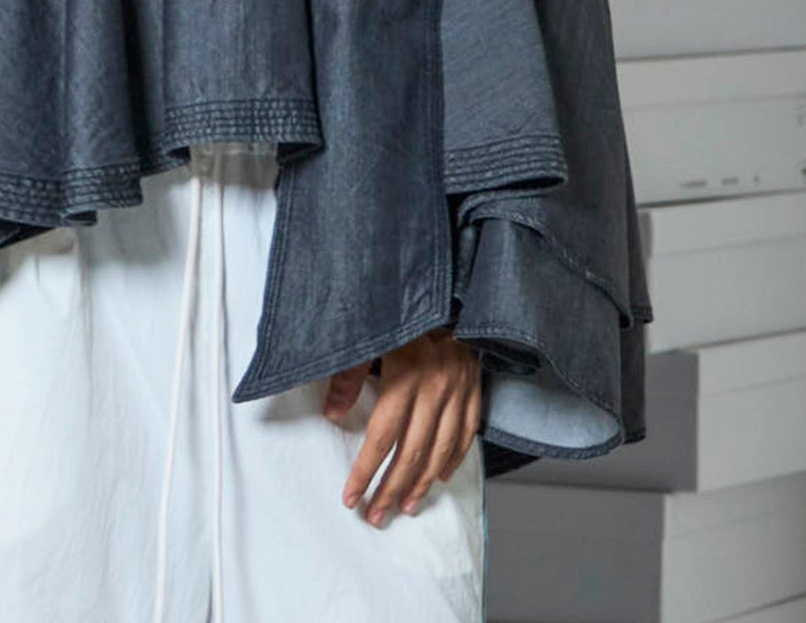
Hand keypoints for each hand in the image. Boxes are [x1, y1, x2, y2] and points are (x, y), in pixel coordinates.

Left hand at [321, 327, 481, 526]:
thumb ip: (349, 375)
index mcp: (405, 376)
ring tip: (405, 506)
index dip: (365, 471)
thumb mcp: (368, 335)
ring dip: (422, 483)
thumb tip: (331, 413)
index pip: (382, 437)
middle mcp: (434, 389)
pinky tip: (440, 477)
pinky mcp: (473, 389)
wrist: (450, 288)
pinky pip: (466, 433)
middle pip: (411, 453)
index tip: (351, 497)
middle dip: (390, 489)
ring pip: (440, 450)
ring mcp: (458, 391)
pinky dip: (454, 459)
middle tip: (375, 515)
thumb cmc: (402, 310)